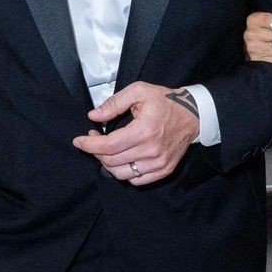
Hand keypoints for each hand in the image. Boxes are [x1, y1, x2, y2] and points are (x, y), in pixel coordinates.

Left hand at [72, 82, 198, 185]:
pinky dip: (124, 172)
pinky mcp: (164, 170)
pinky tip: (122, 159)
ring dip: (107, 164)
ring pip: (121, 174)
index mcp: (144, 131)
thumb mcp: (139, 91)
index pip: (108, 146)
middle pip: (111, 161)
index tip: (79, 140)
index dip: (89, 145)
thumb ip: (114, 103)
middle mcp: (151, 151)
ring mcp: (159, 163)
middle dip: (96, 151)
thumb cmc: (166, 102)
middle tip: (94, 139)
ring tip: (107, 150)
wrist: (193, 115)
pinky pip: (136, 180)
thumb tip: (94, 116)